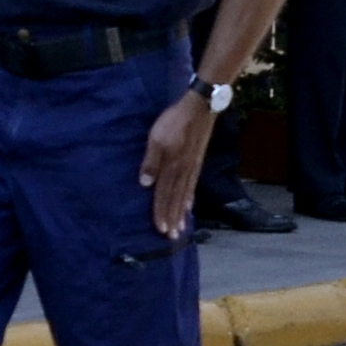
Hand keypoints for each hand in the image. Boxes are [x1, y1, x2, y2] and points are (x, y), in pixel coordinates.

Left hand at [140, 88, 215, 237]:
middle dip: (173, 218)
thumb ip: (151, 161)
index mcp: (171, 167)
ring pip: (185, 195)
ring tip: (181, 228)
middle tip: (172, 237)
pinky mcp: (197, 162)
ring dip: (181, 212)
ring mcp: (192, 168)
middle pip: (176, 200)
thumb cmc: (174, 121)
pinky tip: (189, 205)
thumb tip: (145, 184)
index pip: (164, 195)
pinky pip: (193, 186)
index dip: (161, 213)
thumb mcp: (156, 137)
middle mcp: (183, 172)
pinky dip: (190, 198)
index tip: (161, 230)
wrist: (200, 107)